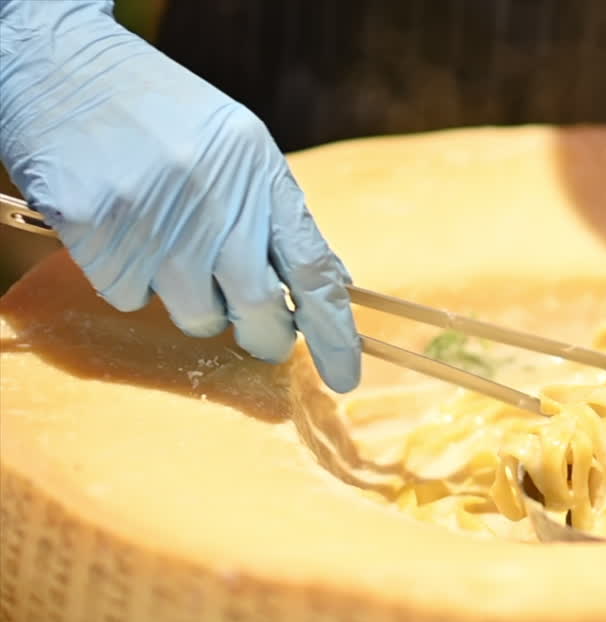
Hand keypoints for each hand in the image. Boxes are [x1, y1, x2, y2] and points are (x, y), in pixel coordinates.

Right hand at [0, 0, 360, 391]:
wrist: (64, 66)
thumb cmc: (163, 115)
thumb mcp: (240, 151)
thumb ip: (278, 216)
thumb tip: (327, 286)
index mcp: (261, 173)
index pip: (314, 269)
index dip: (334, 330)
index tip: (345, 375)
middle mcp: (216, 198)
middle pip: (260, 310)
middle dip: (266, 336)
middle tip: (259, 332)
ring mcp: (155, 218)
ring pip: (196, 315)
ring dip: (194, 303)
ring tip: (174, 249)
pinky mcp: (99, 231)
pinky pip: (131, 299)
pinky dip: (132, 281)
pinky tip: (124, 231)